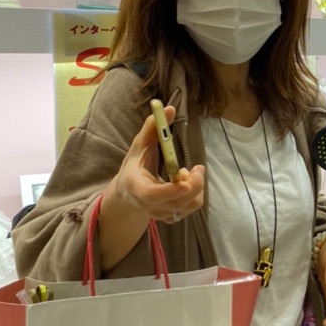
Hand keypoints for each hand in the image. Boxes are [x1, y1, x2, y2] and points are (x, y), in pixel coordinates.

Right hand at [108, 105, 205, 224]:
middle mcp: (147, 204)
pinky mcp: (170, 217)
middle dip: (193, 184)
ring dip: (195, 187)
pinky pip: (191, 208)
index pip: (151, 195)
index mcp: (135, 186)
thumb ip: (153, 128)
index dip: (171, 189)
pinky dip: (194, 193)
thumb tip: (169, 108)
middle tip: (198, 168)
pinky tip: (185, 183)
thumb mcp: (140, 145)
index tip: (185, 177)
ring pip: (188, 205)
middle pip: (176, 202)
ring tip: (187, 173)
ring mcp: (159, 213)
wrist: (128, 192)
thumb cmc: (135, 165)